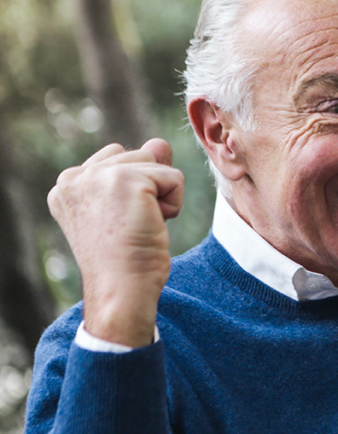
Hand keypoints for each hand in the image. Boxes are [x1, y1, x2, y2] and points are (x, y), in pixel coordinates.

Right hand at [47, 139, 184, 347]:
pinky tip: (152, 226)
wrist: (121, 290)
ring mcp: (98, 176)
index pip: (116, 160)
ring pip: (156, 163)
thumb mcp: (127, 210)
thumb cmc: (125, 259)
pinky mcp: (126, 180)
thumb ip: (139, 171)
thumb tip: (158, 143)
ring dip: (161, 196)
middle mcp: (74, 176)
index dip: (133, 192)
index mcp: (67, 185)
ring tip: (140, 225)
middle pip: (137, 155)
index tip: (119, 225)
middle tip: (131, 226)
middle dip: (148, 190)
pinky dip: (174, 204)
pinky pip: (174, 177)